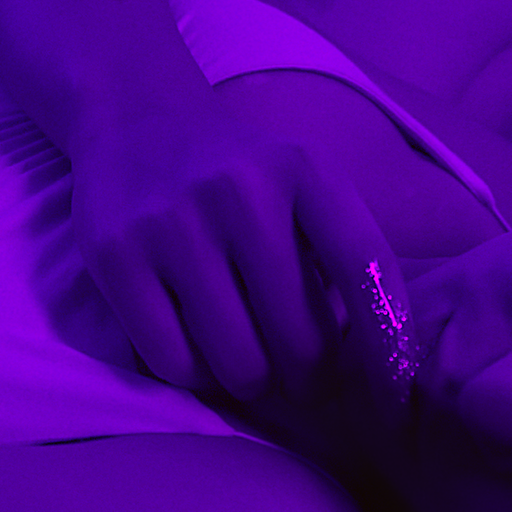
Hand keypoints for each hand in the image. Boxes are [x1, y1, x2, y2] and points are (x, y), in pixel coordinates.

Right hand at [71, 111, 405, 403]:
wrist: (136, 118)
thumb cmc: (241, 177)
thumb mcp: (305, 185)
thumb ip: (343, 254)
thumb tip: (376, 361)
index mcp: (304, 169)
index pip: (366, 266)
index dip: (388, 340)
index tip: (394, 393)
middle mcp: (240, 190)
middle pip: (301, 340)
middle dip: (309, 378)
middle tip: (302, 377)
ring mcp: (173, 222)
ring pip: (238, 364)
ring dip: (253, 383)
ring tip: (251, 363)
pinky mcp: (116, 256)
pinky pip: (174, 364)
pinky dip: (196, 377)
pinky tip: (200, 352)